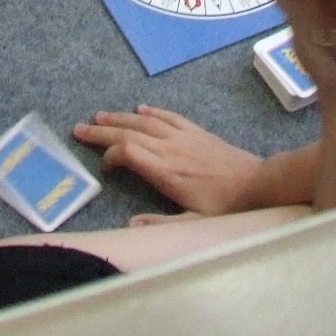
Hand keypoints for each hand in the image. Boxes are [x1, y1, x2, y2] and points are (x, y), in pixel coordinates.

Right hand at [73, 105, 262, 214]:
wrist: (256, 184)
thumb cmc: (224, 207)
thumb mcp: (194, 224)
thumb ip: (160, 226)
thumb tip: (129, 226)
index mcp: (166, 171)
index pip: (128, 153)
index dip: (110, 156)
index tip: (104, 168)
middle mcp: (170, 148)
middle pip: (129, 133)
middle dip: (102, 131)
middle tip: (79, 128)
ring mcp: (183, 136)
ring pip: (145, 121)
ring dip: (121, 118)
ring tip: (100, 116)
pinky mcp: (195, 131)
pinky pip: (168, 116)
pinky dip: (151, 111)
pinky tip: (139, 109)